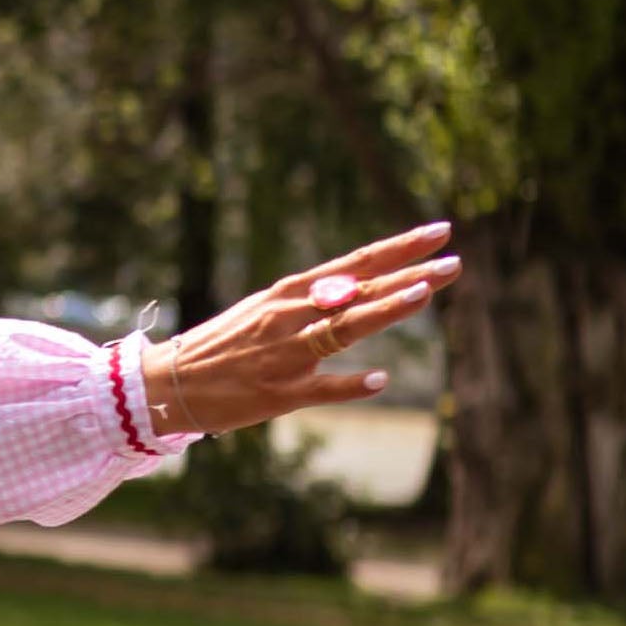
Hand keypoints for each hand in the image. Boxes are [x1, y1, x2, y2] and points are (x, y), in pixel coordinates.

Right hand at [138, 224, 456, 439]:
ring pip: (343, 328)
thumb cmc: (225, 344)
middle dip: (409, 276)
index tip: (440, 232)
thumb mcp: (267, 310)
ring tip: (423, 296)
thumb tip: (362, 288)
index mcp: (291, 292)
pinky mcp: (279, 393)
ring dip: (383, 310)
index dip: (400, 248)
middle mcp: (291, 316)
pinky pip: (320, 388)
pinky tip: (380, 379)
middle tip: (454, 264)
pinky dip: (350, 384)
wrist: (171, 383)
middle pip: (361, 292)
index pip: (357, 263)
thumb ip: (315, 301)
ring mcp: (285, 354)